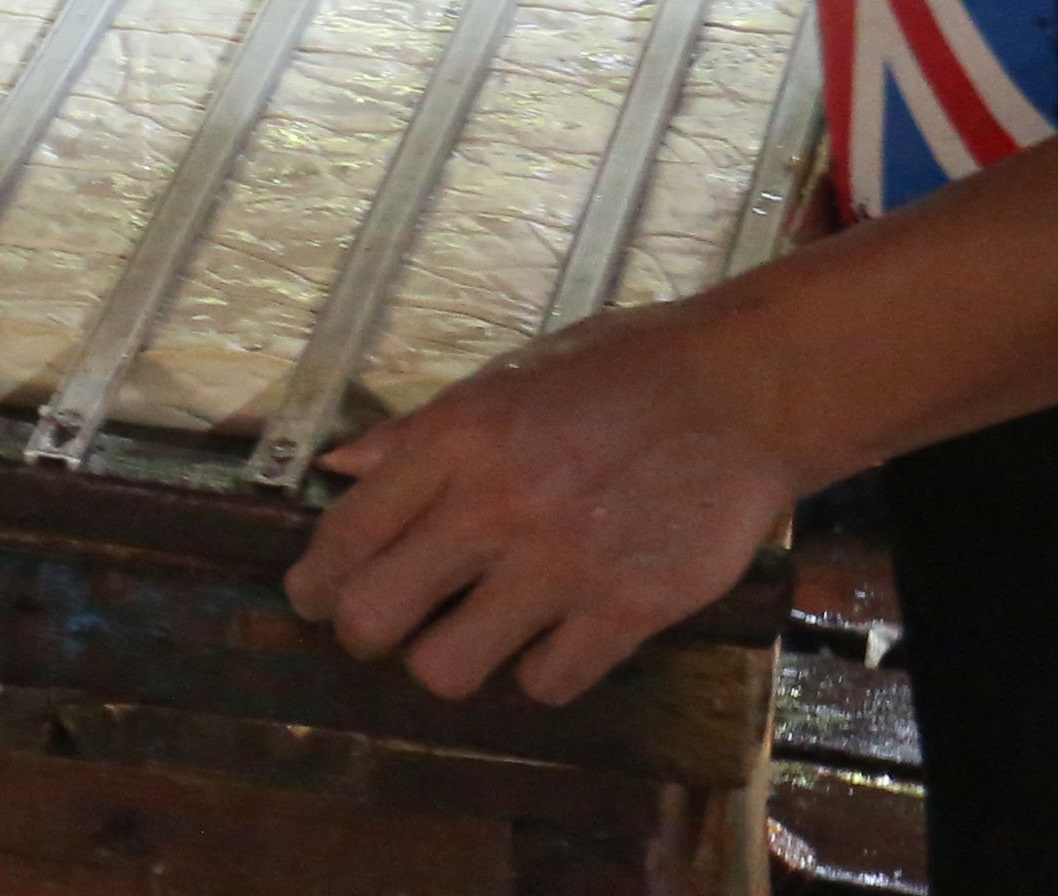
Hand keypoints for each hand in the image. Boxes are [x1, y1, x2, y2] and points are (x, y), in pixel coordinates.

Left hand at [278, 302, 810, 708]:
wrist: (742, 391)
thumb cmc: (618, 372)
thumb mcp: (504, 378)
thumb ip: (419, 433)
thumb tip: (338, 469)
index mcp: (456, 441)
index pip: (346, 535)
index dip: (316, 583)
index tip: (315, 600)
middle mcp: (494, 507)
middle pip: (374, 619)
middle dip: (365, 634)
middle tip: (389, 628)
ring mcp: (560, 565)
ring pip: (447, 670)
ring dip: (452, 662)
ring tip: (476, 635)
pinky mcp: (626, 610)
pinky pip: (545, 684)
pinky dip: (543, 672)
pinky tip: (557, 637)